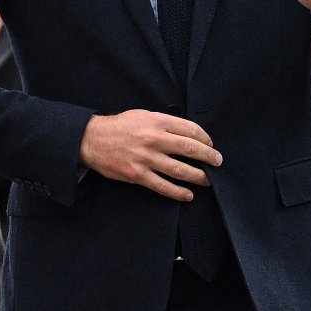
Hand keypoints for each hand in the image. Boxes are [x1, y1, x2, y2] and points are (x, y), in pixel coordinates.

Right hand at [80, 110, 221, 202]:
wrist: (92, 140)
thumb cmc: (118, 127)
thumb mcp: (142, 115)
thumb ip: (164, 123)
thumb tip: (186, 133)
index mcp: (157, 122)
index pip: (189, 129)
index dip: (204, 138)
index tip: (210, 145)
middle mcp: (153, 139)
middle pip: (189, 149)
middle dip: (208, 157)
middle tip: (218, 162)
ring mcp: (146, 159)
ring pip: (179, 170)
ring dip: (198, 176)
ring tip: (207, 180)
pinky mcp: (138, 175)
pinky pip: (162, 186)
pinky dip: (178, 192)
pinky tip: (188, 195)